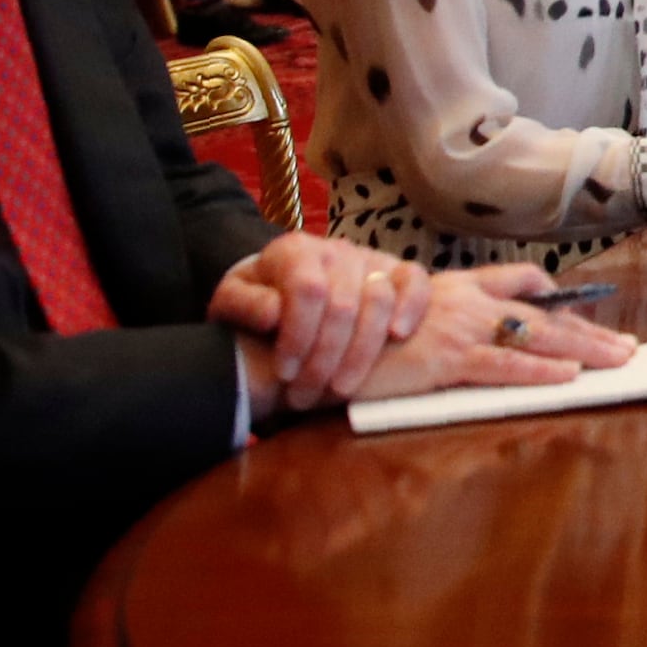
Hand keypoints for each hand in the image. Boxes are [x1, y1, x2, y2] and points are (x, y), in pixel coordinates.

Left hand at [210, 233, 432, 412]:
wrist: (280, 290)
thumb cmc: (257, 303)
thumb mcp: (230, 301)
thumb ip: (243, 304)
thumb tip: (273, 315)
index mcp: (293, 251)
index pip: (308, 290)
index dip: (299, 335)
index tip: (284, 373)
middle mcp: (335, 250)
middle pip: (344, 304)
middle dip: (325, 358)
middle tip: (306, 396)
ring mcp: (369, 259)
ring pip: (380, 299)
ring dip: (361, 352)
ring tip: (340, 389)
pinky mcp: (395, 272)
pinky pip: (415, 280)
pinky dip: (412, 306)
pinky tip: (398, 336)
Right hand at [343, 265, 636, 404]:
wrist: (314, 342)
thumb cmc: (358, 338)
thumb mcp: (407, 320)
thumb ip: (445, 322)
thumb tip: (480, 338)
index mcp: (456, 287)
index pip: (520, 281)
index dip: (557, 296)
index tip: (586, 311)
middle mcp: (465, 301)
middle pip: (542, 312)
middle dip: (589, 330)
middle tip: (627, 346)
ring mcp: (458, 327)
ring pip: (535, 336)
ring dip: (583, 349)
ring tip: (618, 360)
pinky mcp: (446, 359)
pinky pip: (504, 366)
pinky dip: (540, 372)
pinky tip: (569, 377)